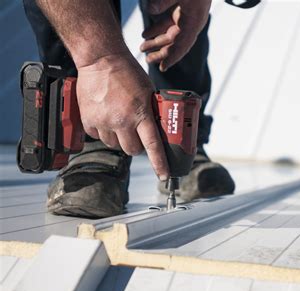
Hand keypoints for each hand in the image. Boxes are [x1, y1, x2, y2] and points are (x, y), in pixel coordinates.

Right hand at [76, 54, 168, 179]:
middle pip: (132, 150)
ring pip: (114, 145)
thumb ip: (152, 111)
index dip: (159, 163)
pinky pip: (97, 136)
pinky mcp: (88, 120)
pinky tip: (105, 116)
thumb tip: (160, 128)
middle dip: (136, 147)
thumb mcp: (148, 92)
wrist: (100, 59)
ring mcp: (103, 121)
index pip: (152, 145)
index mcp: (140, 114)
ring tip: (119, 120)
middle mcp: (121, 121)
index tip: (164, 175)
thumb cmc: (128, 72)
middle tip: (136, 135)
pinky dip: (102, 131)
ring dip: (119, 138)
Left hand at [140, 0, 210, 70]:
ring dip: (156, 42)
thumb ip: (165, 0)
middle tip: (147, 60)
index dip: (172, 57)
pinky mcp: (182, 11)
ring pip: (170, 35)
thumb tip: (149, 9)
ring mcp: (187, 18)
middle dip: (161, 52)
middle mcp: (192, 23)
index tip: (162, 68)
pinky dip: (157, 29)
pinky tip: (146, 34)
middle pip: (175, 43)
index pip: (182, 44)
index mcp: (194, 22)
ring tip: (143, 48)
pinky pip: (168, 25)